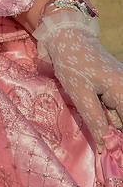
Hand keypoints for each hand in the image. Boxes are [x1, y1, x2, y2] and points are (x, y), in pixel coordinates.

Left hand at [39, 11, 122, 148]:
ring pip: (116, 115)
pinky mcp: (115, 86)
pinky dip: (101, 106)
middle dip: (108, 122)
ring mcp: (122, 86)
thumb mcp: (80, 93)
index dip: (118, 139)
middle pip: (121, 121)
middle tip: (90, 106)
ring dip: (102, 114)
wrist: (68, 36)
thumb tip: (105, 146)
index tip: (111, 149)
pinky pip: (112, 106)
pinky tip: (90, 94)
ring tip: (87, 95)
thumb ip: (95, 120)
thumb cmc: (73, 62)